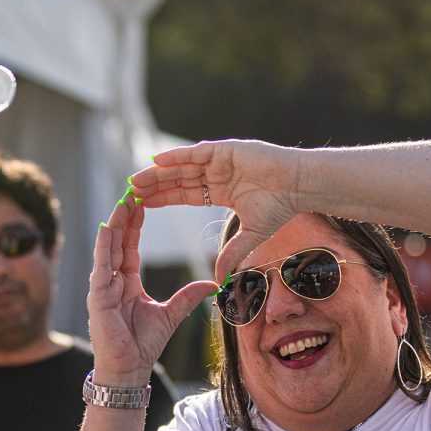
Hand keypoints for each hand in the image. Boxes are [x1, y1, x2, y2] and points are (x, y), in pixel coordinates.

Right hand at [87, 193, 217, 384]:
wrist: (129, 369)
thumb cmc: (143, 345)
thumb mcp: (171, 314)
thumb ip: (188, 297)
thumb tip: (211, 286)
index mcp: (127, 282)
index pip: (130, 246)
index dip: (135, 224)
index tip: (143, 203)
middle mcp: (112, 281)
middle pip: (118, 241)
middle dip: (124, 216)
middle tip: (132, 190)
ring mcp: (102, 287)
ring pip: (108, 249)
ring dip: (114, 224)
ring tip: (122, 201)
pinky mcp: (97, 297)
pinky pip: (101, 267)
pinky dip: (103, 248)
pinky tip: (106, 229)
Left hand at [130, 139, 300, 279]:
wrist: (299, 186)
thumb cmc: (281, 207)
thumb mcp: (250, 235)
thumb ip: (232, 254)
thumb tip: (219, 280)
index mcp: (220, 191)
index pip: (184, 195)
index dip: (163, 199)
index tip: (143, 205)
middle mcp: (217, 173)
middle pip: (178, 179)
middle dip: (155, 186)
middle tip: (131, 192)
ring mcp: (220, 160)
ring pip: (182, 166)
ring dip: (158, 172)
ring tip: (136, 179)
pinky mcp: (225, 150)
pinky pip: (195, 153)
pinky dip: (175, 156)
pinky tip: (156, 161)